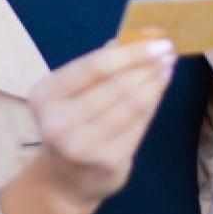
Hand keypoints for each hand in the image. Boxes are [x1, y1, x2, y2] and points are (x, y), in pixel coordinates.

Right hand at [23, 37, 176, 210]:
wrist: (64, 178)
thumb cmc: (72, 122)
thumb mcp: (72, 92)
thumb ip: (98, 66)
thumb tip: (131, 36)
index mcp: (44, 96)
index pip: (93, 66)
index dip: (130, 52)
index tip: (157, 40)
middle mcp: (58, 123)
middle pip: (115, 85)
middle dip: (147, 64)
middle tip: (168, 50)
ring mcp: (82, 146)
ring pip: (132, 104)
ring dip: (155, 82)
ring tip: (167, 66)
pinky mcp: (107, 162)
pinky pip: (139, 125)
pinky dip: (153, 102)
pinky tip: (160, 89)